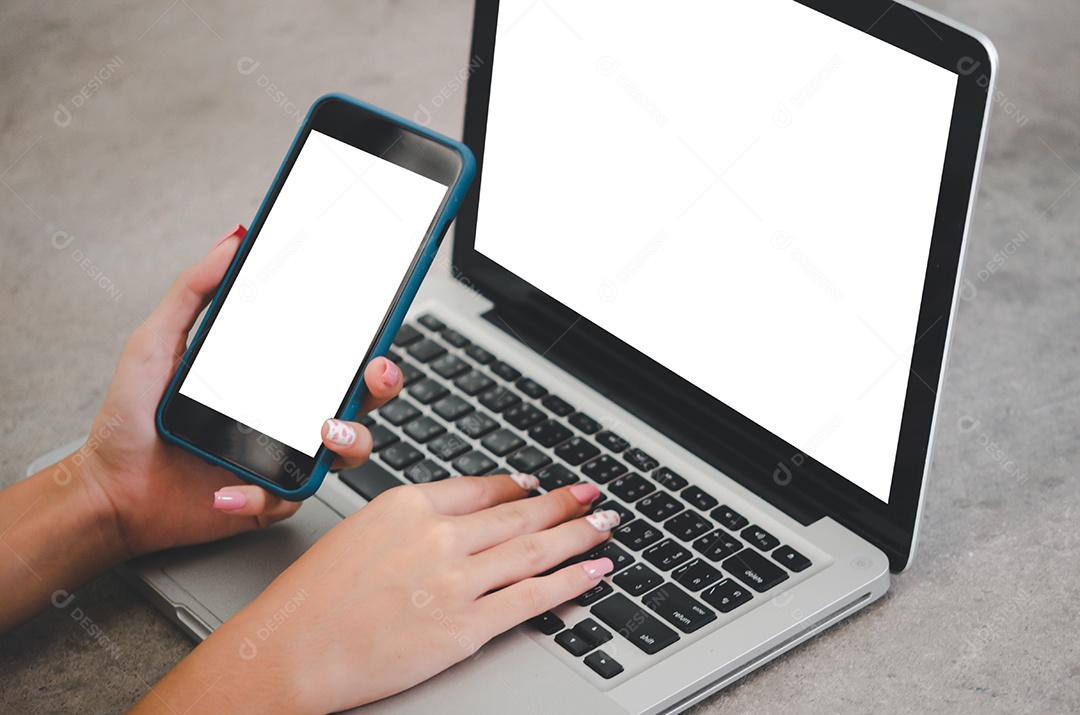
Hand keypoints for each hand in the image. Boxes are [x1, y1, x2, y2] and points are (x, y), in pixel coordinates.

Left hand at [75, 225, 403, 558]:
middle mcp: (288, 415)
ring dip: (350, 441)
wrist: (109, 487)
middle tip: (374, 373)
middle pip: (361, 399)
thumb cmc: (132, 418)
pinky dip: (263, 496)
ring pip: (347, 452)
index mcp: (273, 376)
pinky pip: (288, 498)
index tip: (375, 325)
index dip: (365, 342)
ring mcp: (284, 458)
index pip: (335, 354)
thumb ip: (195, 288)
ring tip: (325, 434)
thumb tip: (233, 240)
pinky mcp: (269, 498)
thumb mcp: (157, 341)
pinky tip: (230, 488)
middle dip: (382, 385)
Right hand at [133, 475, 620, 713]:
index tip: (541, 486)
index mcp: (409, 505)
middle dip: (564, 504)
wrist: (286, 651)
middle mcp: (438, 536)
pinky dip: (570, 582)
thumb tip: (453, 518)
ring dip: (578, 535)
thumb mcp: (358, 531)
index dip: (521, 488)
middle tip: (592, 496)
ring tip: (604, 526)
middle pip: (519, 514)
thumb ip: (410, 521)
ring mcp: (455, 581)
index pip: (483, 489)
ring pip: (534, 550)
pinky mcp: (464, 627)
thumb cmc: (311, 598)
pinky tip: (593, 572)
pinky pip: (531, 598)